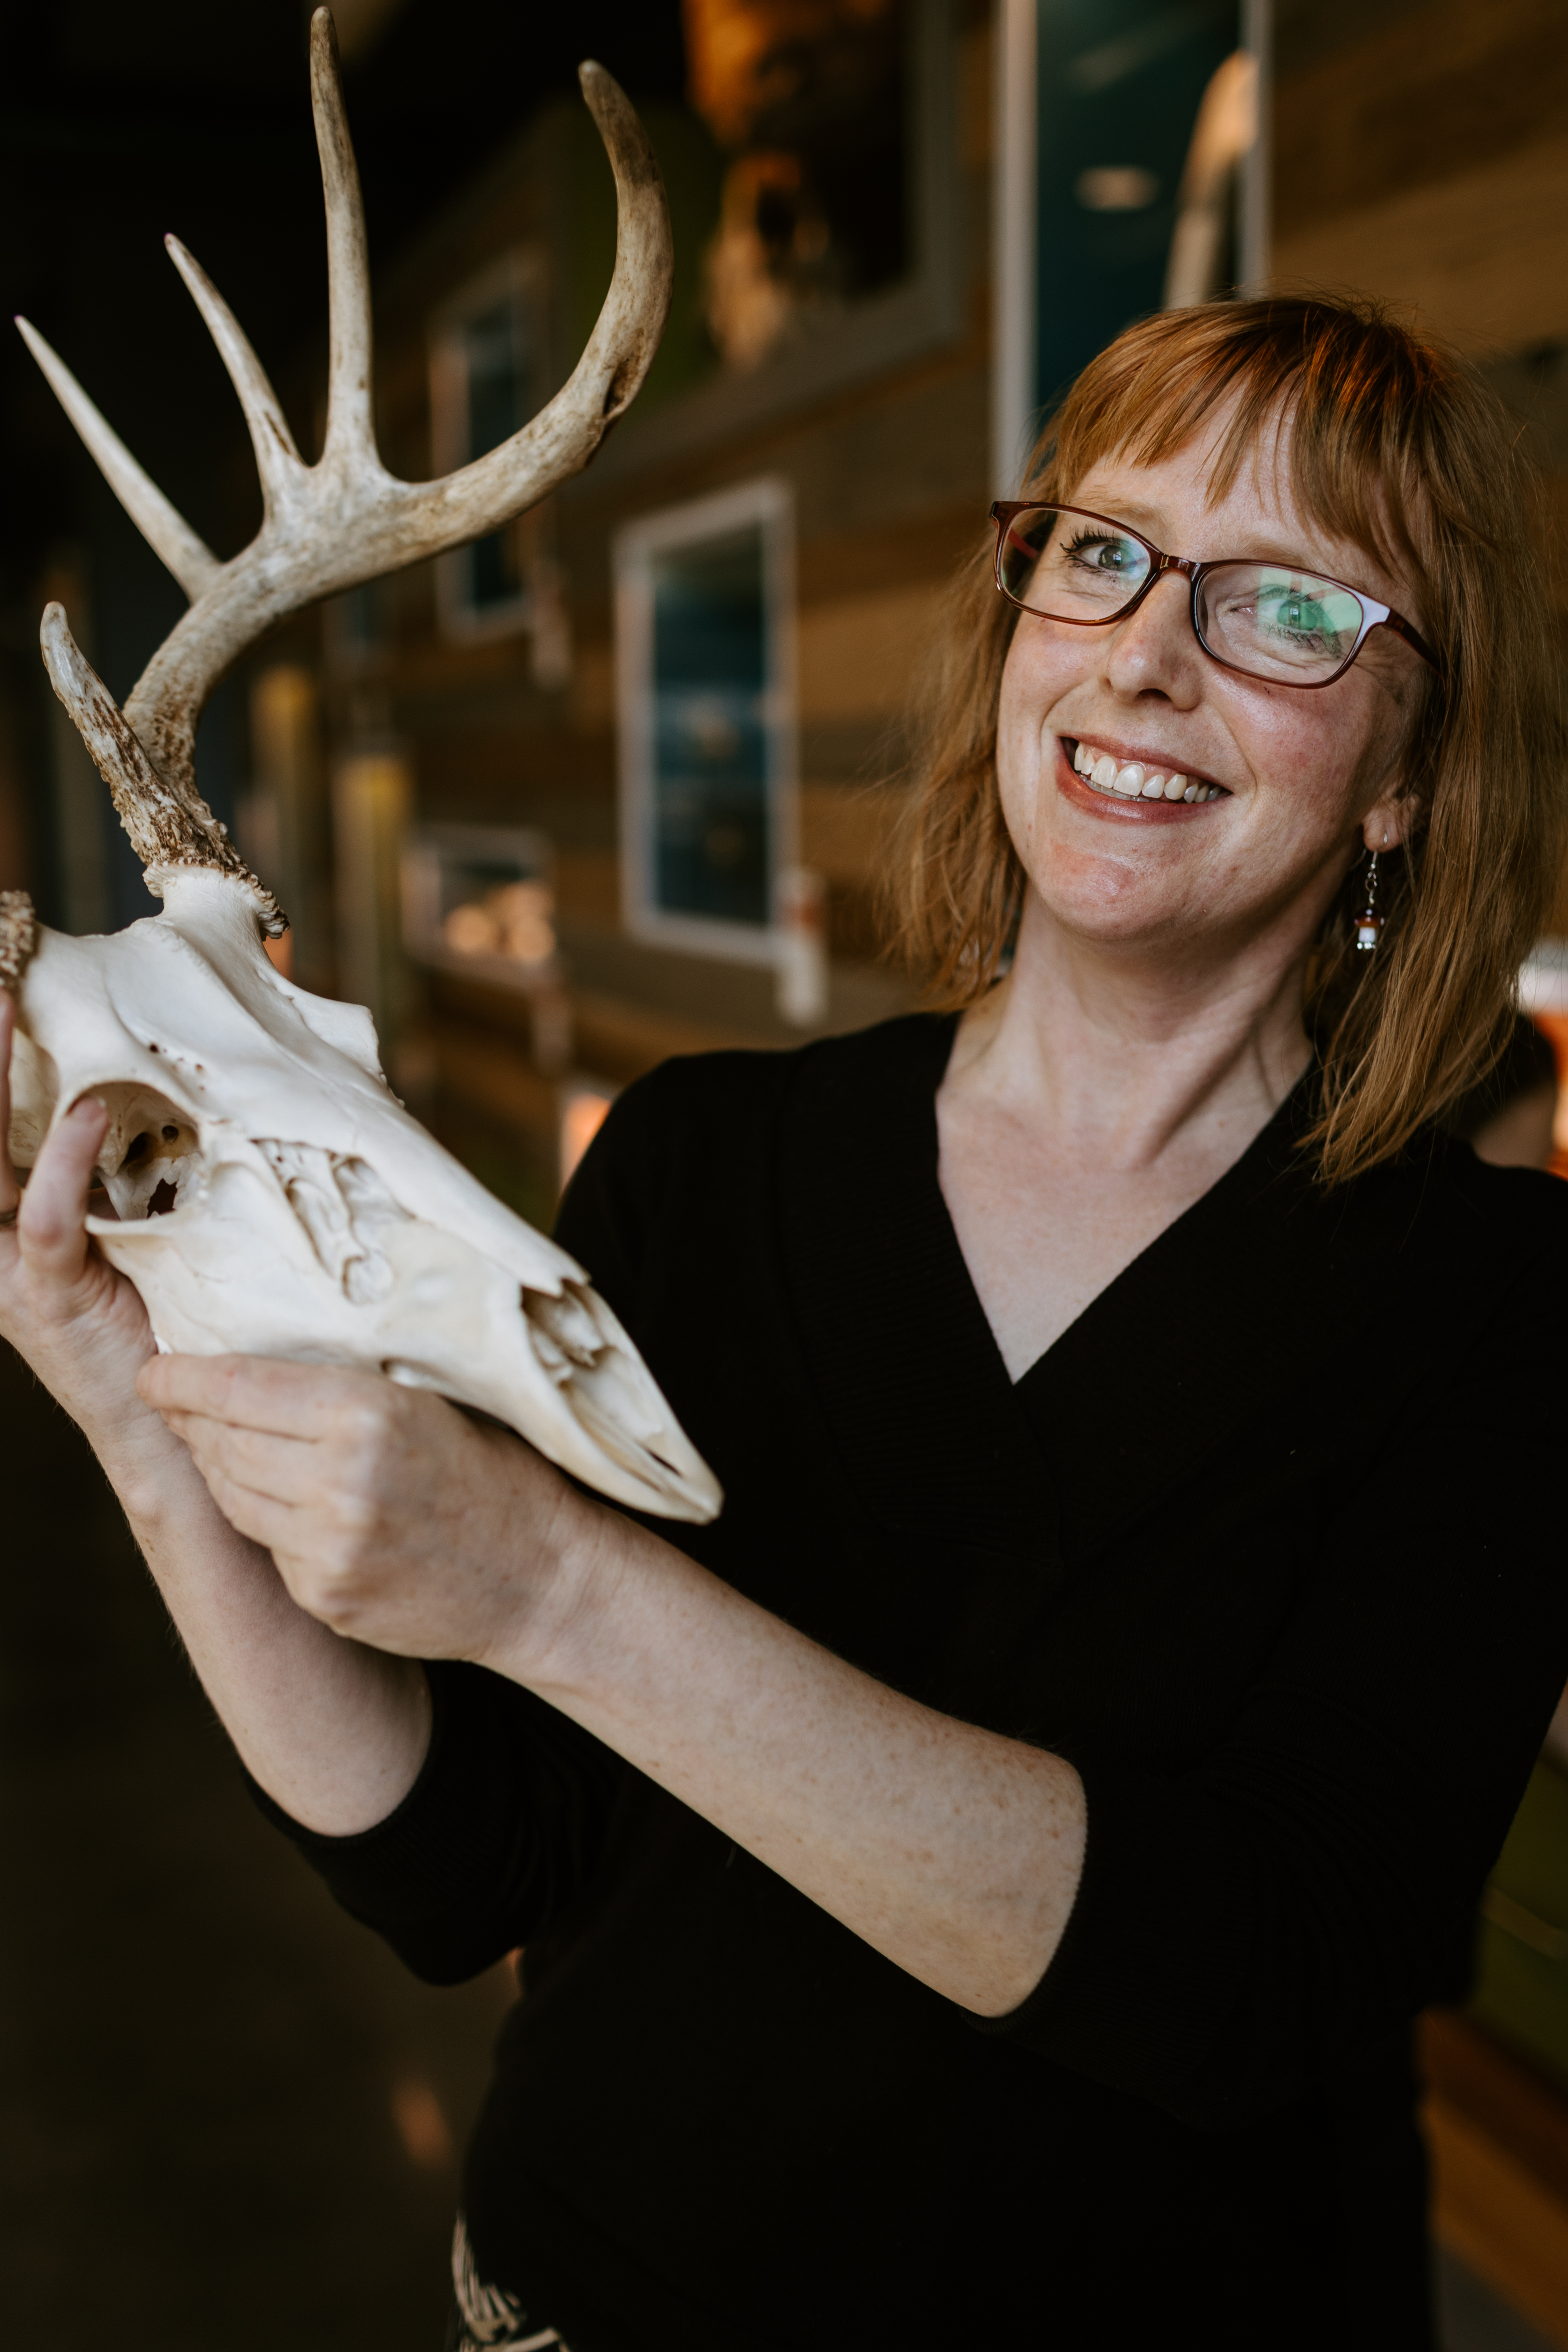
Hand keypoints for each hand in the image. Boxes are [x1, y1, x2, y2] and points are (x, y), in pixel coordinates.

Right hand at [0, 994, 182, 1482]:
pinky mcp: (50, 1297)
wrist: (165, 1425)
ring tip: (7, 1008)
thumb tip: (154, 1093)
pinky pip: (45, 1220)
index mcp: (11, 1219)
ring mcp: (13, 1270)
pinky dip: (61, 1163)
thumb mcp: (140, 1229)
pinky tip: (87, 1114)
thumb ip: (131, 1171)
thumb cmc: (161, 1319)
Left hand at [137, 1352, 601, 1668]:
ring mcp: (328, 1547)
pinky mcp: (325, 1595)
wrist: (540, 1573)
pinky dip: (261, 1519)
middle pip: (223, 1440)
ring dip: (217, 1467)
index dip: (183, 1377)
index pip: (239, 1386)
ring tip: (216, 1443)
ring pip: (232, 1495)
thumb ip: (344, 1387)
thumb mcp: (427, 1400)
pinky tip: (279, 1500)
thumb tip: (252, 1364)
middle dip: (191, 1418)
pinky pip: (266, 1545)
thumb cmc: (491, 1470)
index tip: (155, 1369)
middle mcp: (340, 1481)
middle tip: (176, 1399)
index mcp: (367, 1414)